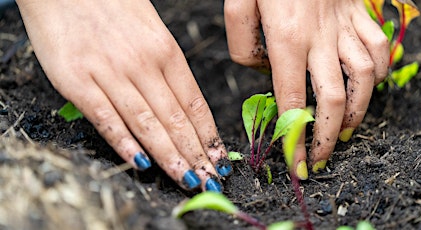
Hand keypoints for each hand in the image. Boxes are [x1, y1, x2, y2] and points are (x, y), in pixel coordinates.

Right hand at [17, 0, 230, 190]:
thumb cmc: (112, 6)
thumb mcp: (152, 31)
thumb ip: (166, 69)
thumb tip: (183, 109)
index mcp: (165, 52)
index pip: (195, 104)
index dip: (209, 136)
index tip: (220, 158)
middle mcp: (142, 65)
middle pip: (176, 119)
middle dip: (197, 155)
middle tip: (211, 179)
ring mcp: (109, 73)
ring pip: (147, 123)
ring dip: (170, 156)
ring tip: (187, 180)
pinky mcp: (77, 81)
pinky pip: (106, 118)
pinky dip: (125, 143)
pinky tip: (142, 163)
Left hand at [225, 0, 388, 177]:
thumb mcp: (237, 3)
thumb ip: (243, 44)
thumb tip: (262, 70)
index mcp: (287, 38)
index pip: (293, 100)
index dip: (294, 137)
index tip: (294, 160)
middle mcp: (320, 37)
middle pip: (334, 98)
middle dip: (327, 136)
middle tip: (319, 156)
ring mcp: (344, 25)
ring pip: (364, 77)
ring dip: (358, 111)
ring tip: (344, 131)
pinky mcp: (357, 13)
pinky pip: (379, 47)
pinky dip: (378, 73)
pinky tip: (368, 86)